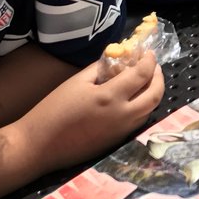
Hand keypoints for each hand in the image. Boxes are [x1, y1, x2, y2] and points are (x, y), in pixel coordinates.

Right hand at [16, 51, 164, 174]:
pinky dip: (144, 107)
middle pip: (154, 95)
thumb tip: (117, 60)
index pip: (141, 74)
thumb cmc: (53, 110)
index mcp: (110, 97)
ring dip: (153, 93)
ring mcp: (122, 131)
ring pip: (150, 110)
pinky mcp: (118, 141)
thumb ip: (100, 69)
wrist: (39, 146)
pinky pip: (140, 121)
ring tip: (146, 81)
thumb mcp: (76, 82)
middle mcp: (123, 115)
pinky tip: (135, 99)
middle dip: (159, 78)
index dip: (149, 61)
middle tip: (153, 67)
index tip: (148, 53)